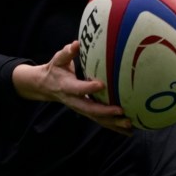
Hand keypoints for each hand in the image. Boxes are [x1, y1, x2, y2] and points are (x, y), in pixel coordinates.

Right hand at [12, 41, 131, 134]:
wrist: (46, 86)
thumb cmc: (55, 69)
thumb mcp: (58, 59)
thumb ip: (67, 52)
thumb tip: (76, 44)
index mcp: (66, 86)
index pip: (78, 88)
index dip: (88, 88)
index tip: (101, 84)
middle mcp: (73, 101)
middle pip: (89, 109)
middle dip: (105, 112)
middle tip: (120, 111)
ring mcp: (80, 108)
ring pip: (97, 118)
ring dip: (113, 123)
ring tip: (129, 124)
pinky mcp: (86, 112)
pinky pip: (100, 121)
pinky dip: (114, 127)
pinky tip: (129, 131)